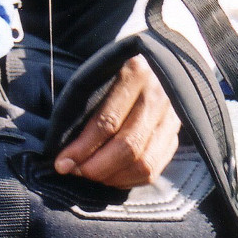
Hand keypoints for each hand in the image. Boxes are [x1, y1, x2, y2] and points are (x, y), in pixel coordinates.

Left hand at [54, 55, 180, 188]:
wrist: (155, 58)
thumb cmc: (116, 67)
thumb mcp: (102, 71)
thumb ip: (88, 103)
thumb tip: (66, 146)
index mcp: (135, 73)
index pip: (107, 121)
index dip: (83, 147)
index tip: (62, 162)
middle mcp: (158, 94)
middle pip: (128, 146)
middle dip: (96, 167)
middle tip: (76, 171)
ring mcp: (172, 116)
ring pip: (144, 162)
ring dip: (113, 177)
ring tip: (91, 175)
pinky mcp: (176, 133)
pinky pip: (155, 168)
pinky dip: (130, 179)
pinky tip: (111, 176)